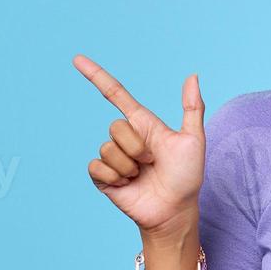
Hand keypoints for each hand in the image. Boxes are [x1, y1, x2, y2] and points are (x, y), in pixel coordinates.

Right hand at [73, 54, 203, 236]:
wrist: (175, 210)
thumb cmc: (187, 176)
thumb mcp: (193, 140)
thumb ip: (192, 108)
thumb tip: (192, 76)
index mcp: (142, 123)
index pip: (115, 93)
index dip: (95, 75)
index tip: (77, 59)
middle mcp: (125, 138)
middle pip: (115, 127)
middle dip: (137, 147)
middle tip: (152, 163)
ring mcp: (113, 158)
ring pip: (108, 149)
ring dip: (129, 166)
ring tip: (141, 176)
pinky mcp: (103, 177)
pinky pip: (97, 166)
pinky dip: (115, 177)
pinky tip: (126, 185)